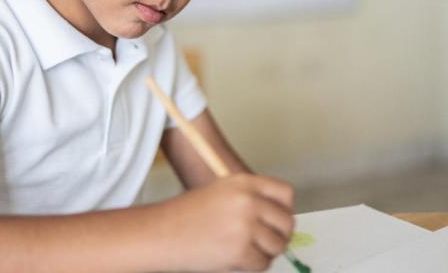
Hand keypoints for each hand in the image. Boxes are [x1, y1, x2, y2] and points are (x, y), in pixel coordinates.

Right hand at [159, 173, 294, 271]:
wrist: (160, 233)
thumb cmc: (186, 216)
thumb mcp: (221, 193)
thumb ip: (250, 200)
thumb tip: (280, 220)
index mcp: (244, 182)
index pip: (286, 194)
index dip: (284, 210)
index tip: (277, 221)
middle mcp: (248, 201)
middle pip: (287, 222)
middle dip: (278, 236)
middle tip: (265, 243)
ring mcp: (245, 226)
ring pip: (277, 246)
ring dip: (265, 253)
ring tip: (245, 251)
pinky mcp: (239, 251)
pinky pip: (262, 264)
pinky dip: (252, 266)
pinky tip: (235, 260)